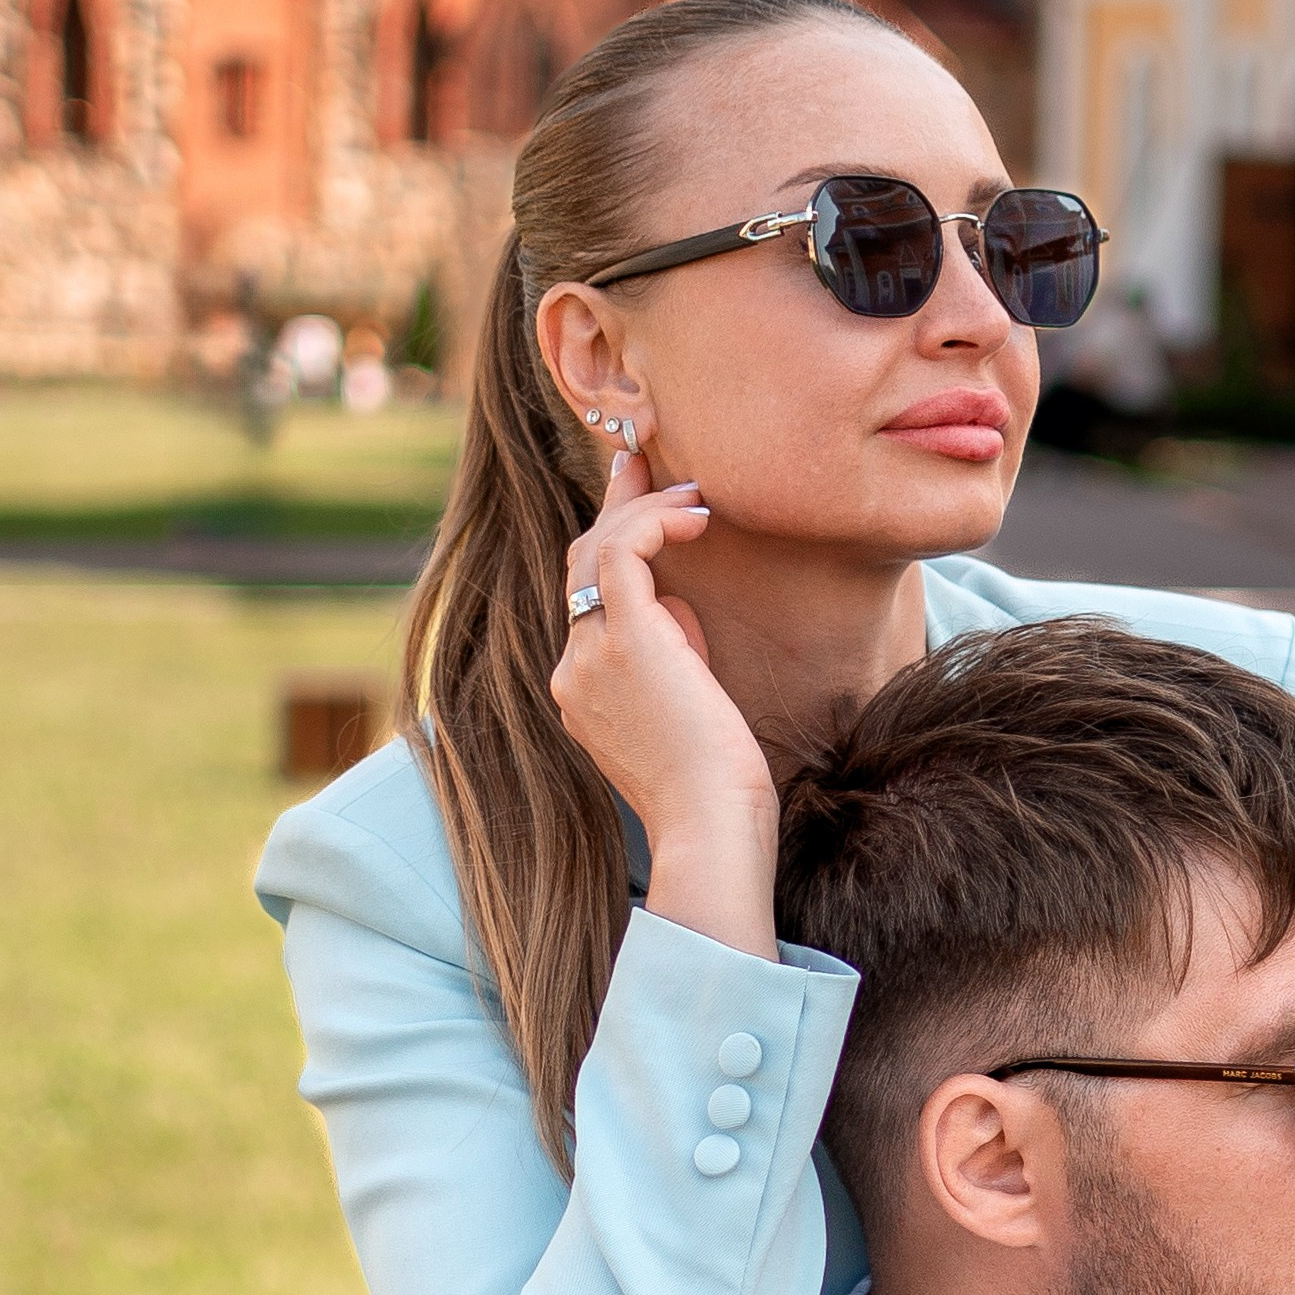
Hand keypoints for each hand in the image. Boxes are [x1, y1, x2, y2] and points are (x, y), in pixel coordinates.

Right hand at [551, 449, 778, 957]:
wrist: (712, 830)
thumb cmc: (720, 791)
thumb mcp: (691, 711)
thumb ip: (676, 658)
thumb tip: (680, 607)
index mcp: (584, 691)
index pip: (588, 602)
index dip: (613, 546)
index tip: (646, 504)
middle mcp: (574, 670)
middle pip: (581, 567)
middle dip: (618, 510)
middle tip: (650, 463)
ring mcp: (589, 655)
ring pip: (596, 553)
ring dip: (643, 511)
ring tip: (692, 491)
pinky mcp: (622, 640)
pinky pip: (622, 552)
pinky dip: (655, 521)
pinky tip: (695, 516)